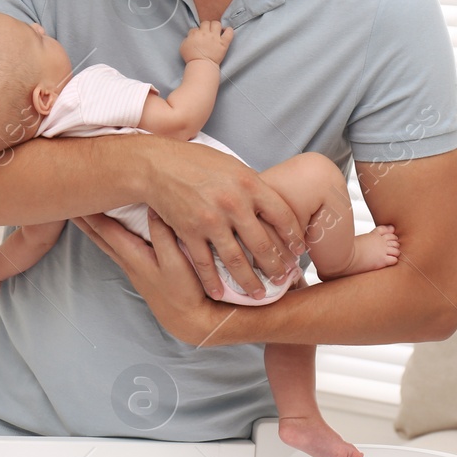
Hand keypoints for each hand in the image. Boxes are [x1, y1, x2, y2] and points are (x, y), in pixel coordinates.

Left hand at [73, 210, 229, 345]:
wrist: (189, 320)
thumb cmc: (183, 292)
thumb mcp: (175, 262)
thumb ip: (162, 235)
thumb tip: (152, 207)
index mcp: (133, 255)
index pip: (105, 228)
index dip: (90, 211)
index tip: (77, 194)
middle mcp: (128, 260)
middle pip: (98, 234)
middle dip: (82, 216)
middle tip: (65, 200)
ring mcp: (133, 266)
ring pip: (105, 241)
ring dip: (91, 226)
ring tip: (79, 212)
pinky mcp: (141, 270)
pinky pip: (117, 245)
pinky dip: (107, 234)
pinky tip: (109, 231)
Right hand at [138, 137, 304, 299]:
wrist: (157, 165)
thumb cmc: (196, 162)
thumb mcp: (232, 166)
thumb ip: (252, 186)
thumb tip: (270, 205)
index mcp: (250, 184)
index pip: (282, 216)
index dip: (294, 237)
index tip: (299, 251)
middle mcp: (234, 204)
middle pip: (263, 244)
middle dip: (276, 266)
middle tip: (283, 279)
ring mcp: (211, 220)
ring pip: (236, 260)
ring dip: (249, 281)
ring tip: (259, 295)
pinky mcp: (189, 232)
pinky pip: (204, 263)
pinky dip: (213, 282)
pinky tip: (220, 294)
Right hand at [180, 21, 233, 65]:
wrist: (201, 66)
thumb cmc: (191, 58)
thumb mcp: (183, 46)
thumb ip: (187, 38)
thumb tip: (191, 35)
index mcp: (194, 34)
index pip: (195, 28)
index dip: (196, 32)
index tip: (198, 37)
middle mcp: (205, 33)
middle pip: (206, 23)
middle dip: (205, 27)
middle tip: (207, 33)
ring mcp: (215, 37)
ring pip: (217, 24)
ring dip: (216, 26)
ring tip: (216, 31)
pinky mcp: (223, 43)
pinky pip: (229, 32)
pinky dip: (229, 30)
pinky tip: (226, 32)